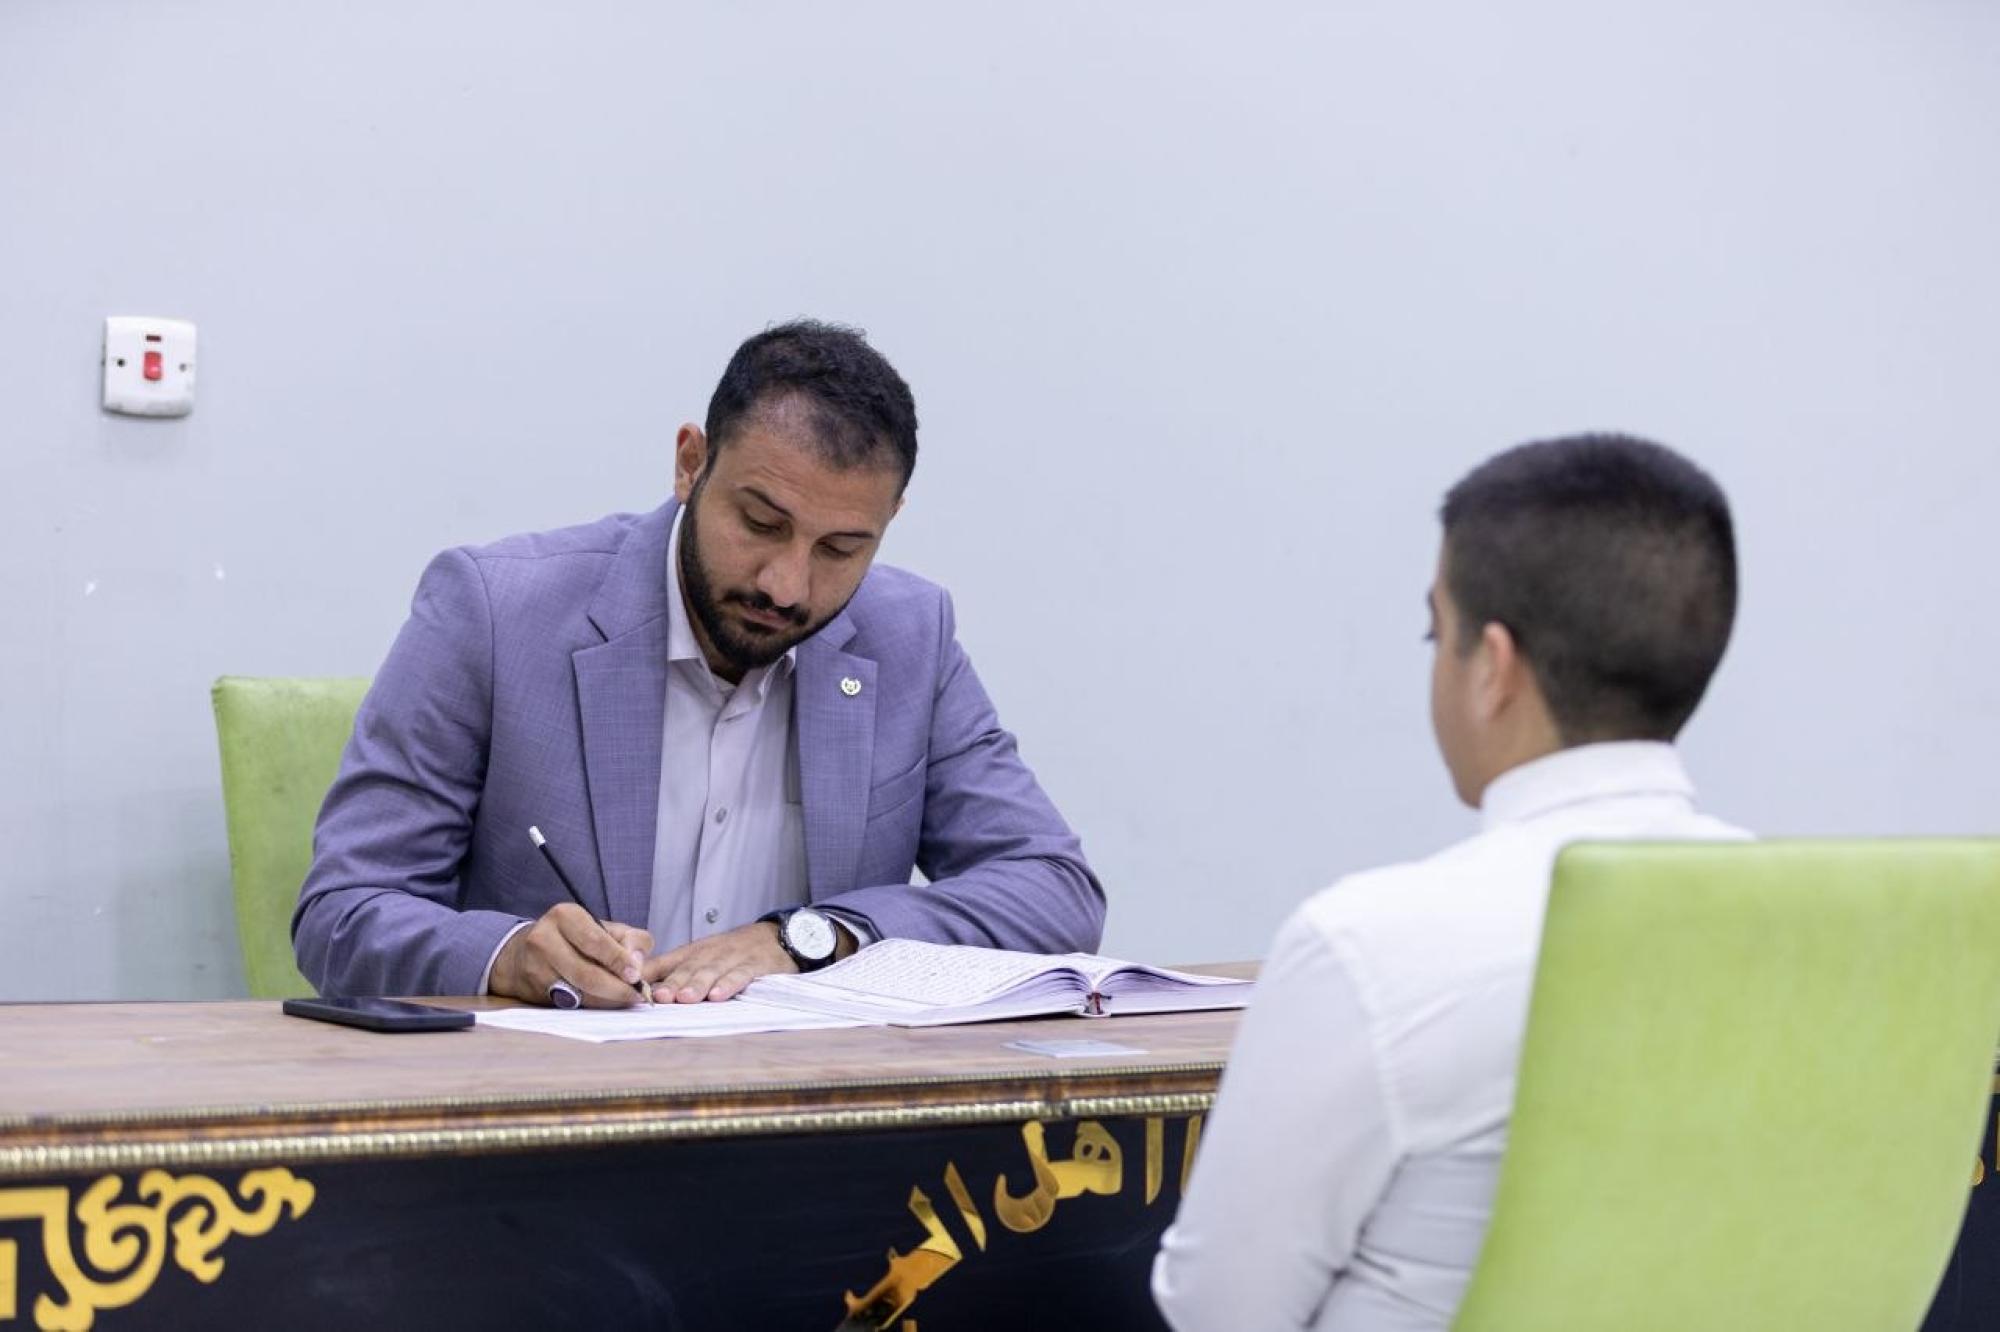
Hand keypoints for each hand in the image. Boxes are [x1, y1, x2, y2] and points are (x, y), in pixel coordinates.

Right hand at [490, 904, 653, 1007]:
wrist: (522, 955)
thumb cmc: (575, 939)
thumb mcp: (604, 927)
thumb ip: (630, 939)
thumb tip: (638, 963)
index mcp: (565, 916)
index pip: (595, 941)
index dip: (618, 960)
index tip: (636, 975)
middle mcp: (544, 939)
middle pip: (585, 972)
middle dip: (615, 987)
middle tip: (637, 994)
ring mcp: (535, 967)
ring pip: (578, 992)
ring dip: (607, 1000)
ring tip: (627, 999)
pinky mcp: (533, 991)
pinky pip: (570, 1003)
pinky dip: (592, 1006)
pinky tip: (607, 1003)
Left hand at [644, 922, 793, 1002]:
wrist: (774, 938)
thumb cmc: (730, 954)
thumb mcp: (700, 958)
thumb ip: (671, 972)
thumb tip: (636, 990)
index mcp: (692, 953)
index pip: (666, 962)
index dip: (650, 973)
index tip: (633, 985)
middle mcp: (709, 953)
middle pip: (688, 968)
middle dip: (673, 982)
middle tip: (659, 997)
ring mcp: (732, 957)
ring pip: (712, 971)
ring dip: (697, 984)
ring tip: (685, 998)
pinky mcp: (754, 964)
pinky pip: (740, 974)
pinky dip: (729, 984)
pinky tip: (719, 995)